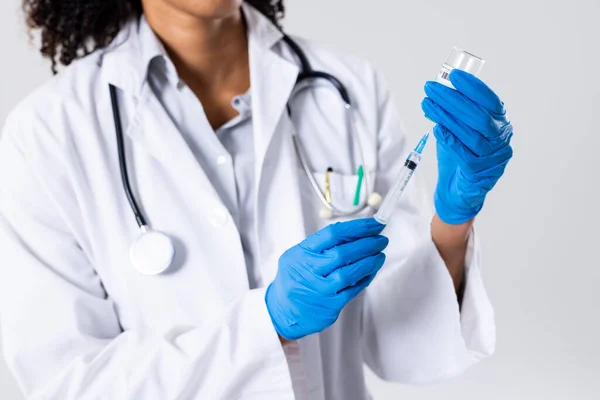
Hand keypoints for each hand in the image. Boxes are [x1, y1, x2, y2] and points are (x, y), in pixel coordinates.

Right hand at [265, 218, 387, 339]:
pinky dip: (365, 278)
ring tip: (380, 254)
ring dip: (370, 262)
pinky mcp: (330, 305)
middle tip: (382, 239)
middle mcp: (309, 270)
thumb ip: (321, 245)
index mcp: (302, 253)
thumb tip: (355, 232)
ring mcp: (320, 289)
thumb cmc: (294, 279)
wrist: (283, 310)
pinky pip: (353, 289)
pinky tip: (372, 270)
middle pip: (343, 253)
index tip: (374, 224)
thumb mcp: (298, 256)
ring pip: (350, 272)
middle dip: (367, 244)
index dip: (357, 227)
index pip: (333, 234)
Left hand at [421, 70, 513, 223]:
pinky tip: (437, 128)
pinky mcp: (479, 174)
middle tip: (431, 89)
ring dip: (447, 116)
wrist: (457, 190)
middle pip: (478, 116)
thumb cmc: (458, 155)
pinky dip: (450, 140)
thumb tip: (438, 88)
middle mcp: (500, 139)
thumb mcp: (458, 129)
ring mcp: (492, 158)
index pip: (489, 101)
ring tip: (428, 104)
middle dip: (453, 99)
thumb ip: (454, 112)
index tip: (453, 75)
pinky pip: (465, 154)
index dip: (473, 87)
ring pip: (471, 134)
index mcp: (498, 124)